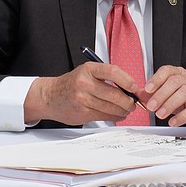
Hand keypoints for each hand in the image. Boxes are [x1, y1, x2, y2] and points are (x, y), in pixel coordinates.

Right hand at [24, 62, 139, 124]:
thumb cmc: (72, 83)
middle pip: (114, 94)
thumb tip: (130, 87)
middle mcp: (85, 83)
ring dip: (123, 110)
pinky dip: (115, 117)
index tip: (135, 87)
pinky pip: (105, 116)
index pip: (113, 72)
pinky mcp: (82, 113)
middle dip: (128, 101)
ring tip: (127, 109)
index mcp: (89, 69)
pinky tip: (117, 115)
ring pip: (111, 107)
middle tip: (134, 102)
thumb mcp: (87, 72)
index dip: (127, 80)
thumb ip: (106, 77)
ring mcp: (83, 99)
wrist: (50, 96)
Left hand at [140, 65, 185, 129]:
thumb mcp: (169, 95)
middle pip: (174, 82)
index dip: (156, 79)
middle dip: (160, 94)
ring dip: (169, 104)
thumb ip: (153, 93)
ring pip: (184, 93)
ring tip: (160, 114)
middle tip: (151, 106)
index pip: (167, 71)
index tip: (147, 89)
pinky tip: (172, 121)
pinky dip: (181, 116)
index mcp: (179, 74)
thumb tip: (139, 94)